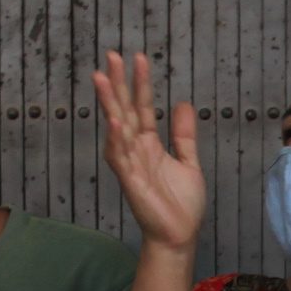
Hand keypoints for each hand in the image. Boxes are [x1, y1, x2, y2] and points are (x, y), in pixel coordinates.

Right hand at [92, 50, 207, 251]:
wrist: (179, 236)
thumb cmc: (181, 204)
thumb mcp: (188, 161)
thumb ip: (183, 134)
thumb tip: (182, 104)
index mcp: (149, 144)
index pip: (142, 106)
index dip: (140, 83)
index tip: (139, 58)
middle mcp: (136, 150)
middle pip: (124, 109)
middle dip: (118, 83)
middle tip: (111, 55)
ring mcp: (130, 164)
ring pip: (117, 127)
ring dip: (109, 103)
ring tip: (102, 77)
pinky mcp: (130, 181)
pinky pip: (120, 156)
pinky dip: (116, 138)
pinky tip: (115, 120)